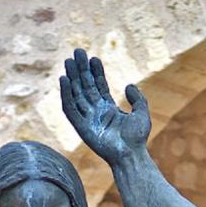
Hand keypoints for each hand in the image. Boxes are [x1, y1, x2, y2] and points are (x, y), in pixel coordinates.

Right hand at [60, 48, 151, 165]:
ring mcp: (87, 119)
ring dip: (72, 78)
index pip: (98, 86)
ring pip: (76, 95)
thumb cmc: (137, 138)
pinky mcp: (81, 127)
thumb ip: (137, 98)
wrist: (130, 154)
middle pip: (85, 87)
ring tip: (69, 61)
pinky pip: (70, 109)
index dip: (95, 72)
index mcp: (108, 110)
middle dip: (81, 70)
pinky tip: (64, 80)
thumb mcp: (141, 113)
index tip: (93, 58)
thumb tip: (128, 85)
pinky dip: (66, 95)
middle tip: (77, 52)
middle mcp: (96, 113)